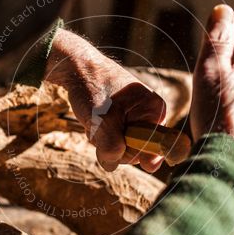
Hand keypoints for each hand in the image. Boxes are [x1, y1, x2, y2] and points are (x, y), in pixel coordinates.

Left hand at [44, 28, 166, 171]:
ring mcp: (135, 119)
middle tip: (100, 127)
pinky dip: (99, 136)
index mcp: (155, 111)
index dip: (137, 154)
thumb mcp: (103, 120)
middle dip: (114, 145)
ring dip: (103, 140)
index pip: (156, 149)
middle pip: (136, 152)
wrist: (77, 68)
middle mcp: (149, 116)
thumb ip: (112, 147)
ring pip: (121, 148)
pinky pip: (113, 141)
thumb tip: (112, 166)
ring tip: (95, 121)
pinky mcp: (122, 122)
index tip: (122, 151)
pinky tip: (93, 122)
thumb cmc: (93, 88)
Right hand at [191, 5, 233, 170]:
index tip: (202, 81)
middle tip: (204, 103)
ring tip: (213, 123)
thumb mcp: (208, 69)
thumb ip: (217, 38)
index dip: (215, 66)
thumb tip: (224, 9)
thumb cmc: (215, 114)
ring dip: (233, 109)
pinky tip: (224, 138)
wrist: (229, 162)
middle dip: (225, 87)